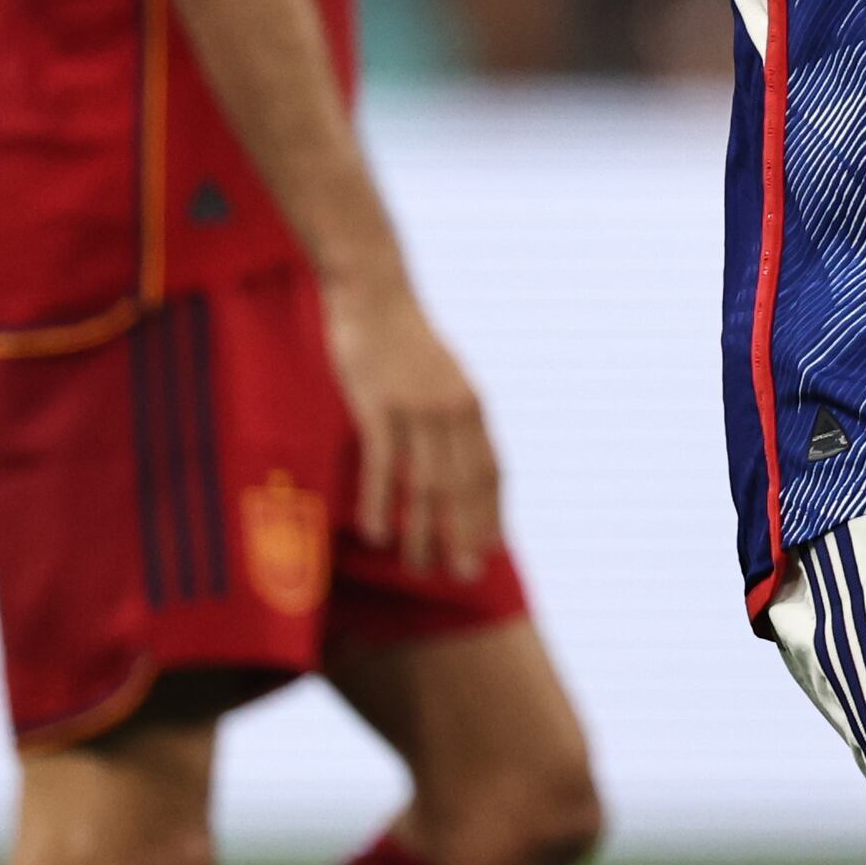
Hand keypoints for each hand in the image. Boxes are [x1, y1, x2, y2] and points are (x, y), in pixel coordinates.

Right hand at [325, 281, 502, 579]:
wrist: (374, 288)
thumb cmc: (402, 337)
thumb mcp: (440, 376)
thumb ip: (450, 415)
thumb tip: (453, 457)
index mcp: (472, 404)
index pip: (491, 471)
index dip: (492, 514)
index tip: (491, 550)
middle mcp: (452, 408)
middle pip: (463, 486)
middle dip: (465, 534)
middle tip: (464, 575)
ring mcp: (416, 406)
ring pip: (424, 483)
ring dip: (423, 531)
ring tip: (419, 567)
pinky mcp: (378, 403)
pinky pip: (383, 463)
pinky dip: (381, 502)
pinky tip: (378, 533)